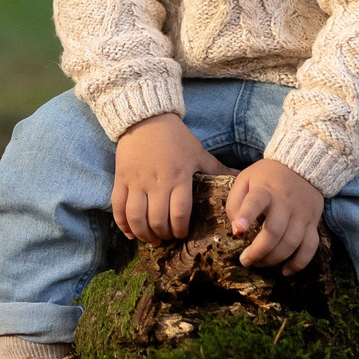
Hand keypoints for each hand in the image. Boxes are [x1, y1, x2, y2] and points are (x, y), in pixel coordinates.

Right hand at [112, 113, 224, 241]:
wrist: (146, 119)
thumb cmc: (176, 137)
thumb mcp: (198, 152)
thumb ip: (218, 168)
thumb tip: (240, 175)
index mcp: (179, 177)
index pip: (180, 213)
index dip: (181, 229)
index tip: (182, 234)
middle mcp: (157, 182)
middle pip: (157, 219)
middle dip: (163, 234)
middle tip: (167, 237)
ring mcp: (137, 181)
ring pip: (136, 217)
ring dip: (143, 233)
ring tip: (150, 239)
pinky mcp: (121, 179)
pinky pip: (118, 206)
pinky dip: (122, 223)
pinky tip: (129, 233)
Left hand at [228, 159, 323, 272]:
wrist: (302, 166)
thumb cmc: (268, 177)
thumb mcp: (245, 179)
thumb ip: (235, 201)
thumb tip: (235, 229)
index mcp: (265, 189)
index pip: (255, 201)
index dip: (246, 216)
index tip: (237, 231)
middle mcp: (285, 202)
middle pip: (274, 231)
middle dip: (258, 251)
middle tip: (245, 260)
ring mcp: (302, 214)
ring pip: (291, 243)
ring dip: (273, 259)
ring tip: (259, 263)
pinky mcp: (313, 223)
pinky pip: (310, 247)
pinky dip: (299, 263)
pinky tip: (285, 271)